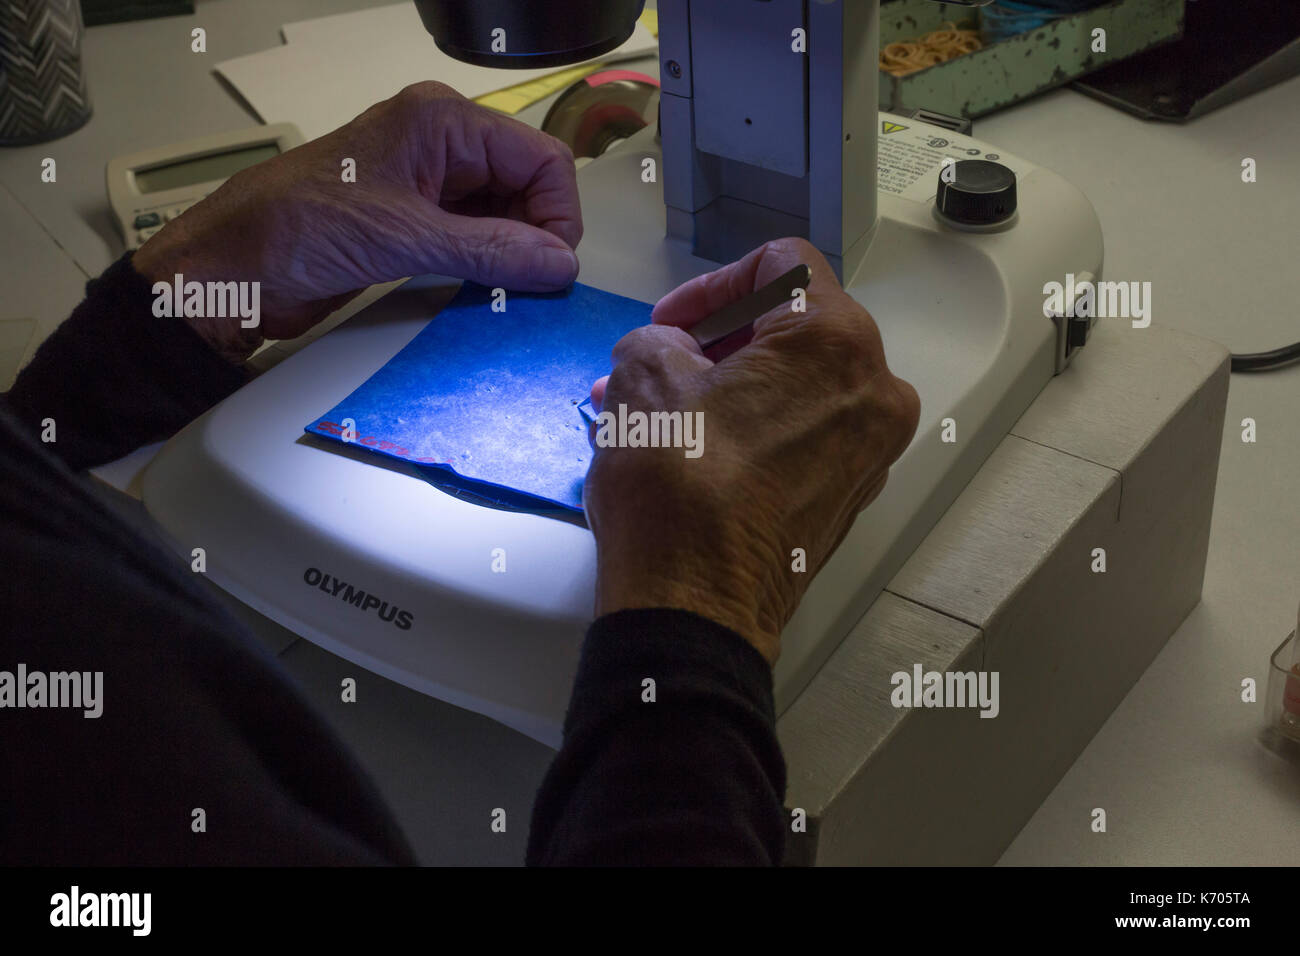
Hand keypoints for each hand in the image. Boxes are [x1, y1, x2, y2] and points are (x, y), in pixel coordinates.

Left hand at [133, 81, 581, 362]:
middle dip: (537, 237)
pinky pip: (475, 241)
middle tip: (528, 288)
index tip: (552, 269)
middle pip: (527, 187)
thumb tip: (559, 264)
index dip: (556, 215)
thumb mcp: (405, 237)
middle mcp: (442, 147)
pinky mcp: (414, 224)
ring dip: (513, 257)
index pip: (539, 160)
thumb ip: (491, 249)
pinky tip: (483, 293)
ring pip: (505, 217)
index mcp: (441, 123)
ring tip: (505, 295)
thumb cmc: (295, 229)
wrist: (229, 269)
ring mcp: (428, 186)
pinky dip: (487, 268)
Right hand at [584, 238, 919, 663]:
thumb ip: (657, 338)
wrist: (696, 607)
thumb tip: (667, 351)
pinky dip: (756, 428)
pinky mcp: (848, 498)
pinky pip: (805, 436)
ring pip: (797, 387)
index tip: (672, 321)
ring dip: (732, 386)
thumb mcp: (643, 380)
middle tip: (660, 364)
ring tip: (662, 411)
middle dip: (717, 341)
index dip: (713, 283)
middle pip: (795, 329)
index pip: (781, 265)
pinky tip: (696, 450)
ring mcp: (869, 451)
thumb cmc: (679, 494)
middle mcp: (873, 392)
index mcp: (835, 341)